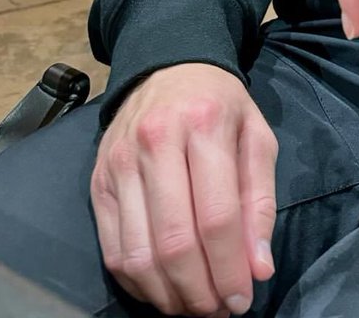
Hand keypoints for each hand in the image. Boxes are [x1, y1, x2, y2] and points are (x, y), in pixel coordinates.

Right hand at [91, 63, 277, 316]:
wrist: (167, 66)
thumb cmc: (220, 105)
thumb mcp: (256, 136)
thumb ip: (260, 200)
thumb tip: (258, 267)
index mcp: (204, 126)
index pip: (216, 216)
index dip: (230, 268)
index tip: (243, 298)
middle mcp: (156, 144)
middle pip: (174, 242)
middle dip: (200, 291)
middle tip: (219, 310)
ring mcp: (120, 165)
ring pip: (139, 254)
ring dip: (169, 295)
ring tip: (195, 305)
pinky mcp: (98, 183)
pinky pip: (113, 250)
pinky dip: (138, 283)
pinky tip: (163, 290)